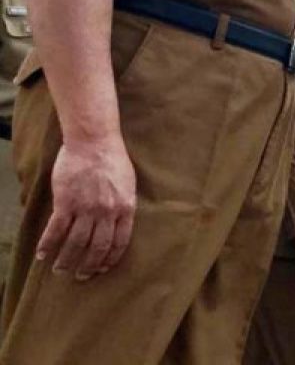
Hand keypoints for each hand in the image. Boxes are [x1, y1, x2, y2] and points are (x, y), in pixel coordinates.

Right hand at [37, 138, 136, 279]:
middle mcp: (107, 212)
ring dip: (66, 259)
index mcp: (125, 208)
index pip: (120, 242)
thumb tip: (119, 224)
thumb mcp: (128, 184)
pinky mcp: (66, 202)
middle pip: (98, 247)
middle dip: (89, 266)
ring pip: (76, 243)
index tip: (102, 269)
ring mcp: (86, 208)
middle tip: (81, 276)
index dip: (110, 259)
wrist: (94, 141)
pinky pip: (56, 230)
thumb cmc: (113, 160)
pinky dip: (48, 245)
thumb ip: (123, 205)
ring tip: (60, 269)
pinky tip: (42, 254)